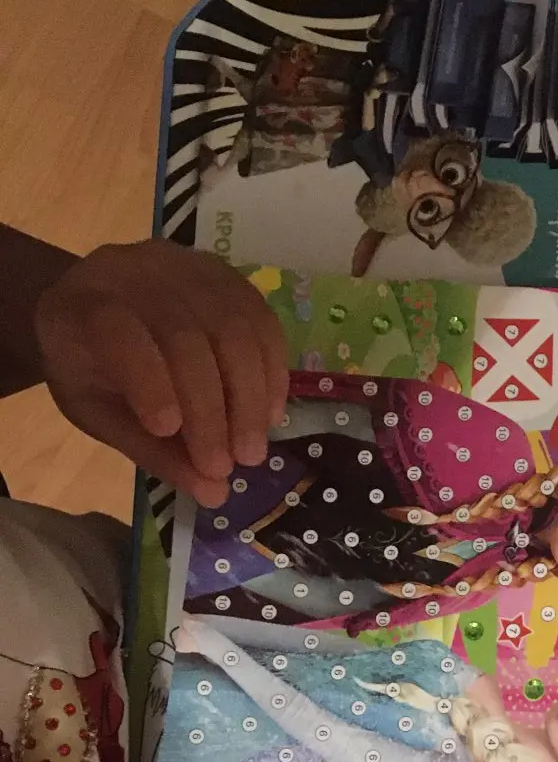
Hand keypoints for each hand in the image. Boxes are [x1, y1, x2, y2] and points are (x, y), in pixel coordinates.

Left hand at [33, 242, 288, 505]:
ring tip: (252, 450)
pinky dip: (273, 373)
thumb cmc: (91, 369)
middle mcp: (134, 272)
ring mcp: (187, 268)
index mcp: (81, 305)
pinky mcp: (228, 277)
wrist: (96, 308)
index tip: (169, 432)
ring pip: (232, 327)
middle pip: (184, 335)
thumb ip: (150, 451)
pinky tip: (270, 416)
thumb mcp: (100, 414)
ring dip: (250, 397)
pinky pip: (262, 322)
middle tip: (229, 465)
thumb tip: (214, 493)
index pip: (118, 331)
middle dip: (212, 407)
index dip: (148, 379)